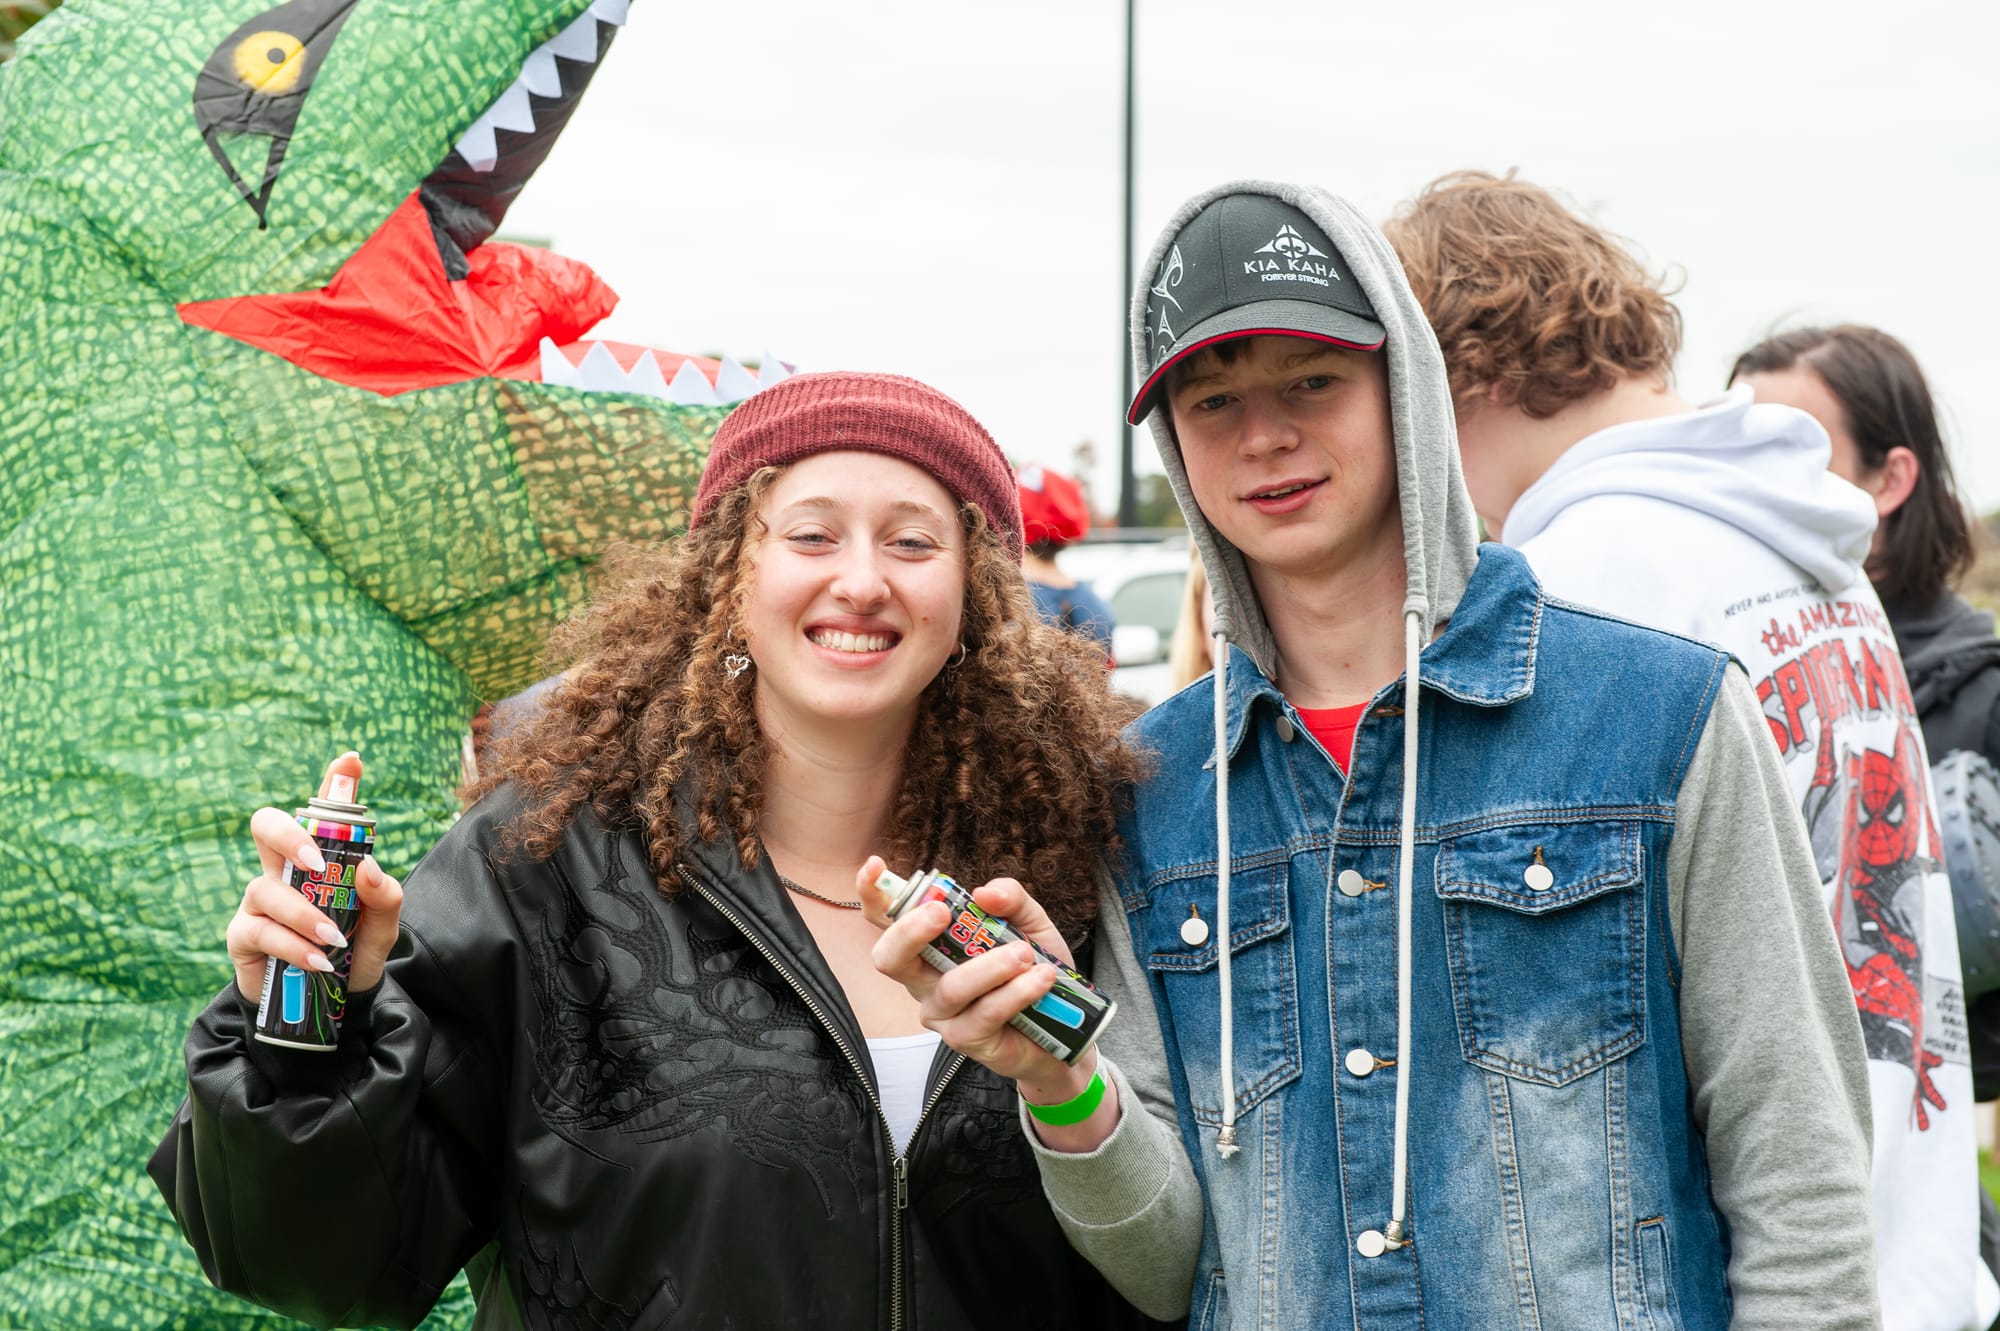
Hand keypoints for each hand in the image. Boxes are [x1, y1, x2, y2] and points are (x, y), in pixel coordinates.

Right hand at [226, 753, 403, 1002]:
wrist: (333, 1006)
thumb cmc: (355, 954)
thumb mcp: (382, 927)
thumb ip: (384, 897)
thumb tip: (367, 867)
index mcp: (319, 859)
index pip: (322, 813)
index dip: (335, 783)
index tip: (351, 760)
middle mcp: (283, 871)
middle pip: (264, 826)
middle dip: (287, 834)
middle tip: (317, 860)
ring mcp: (259, 902)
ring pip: (266, 888)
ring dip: (304, 914)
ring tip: (335, 939)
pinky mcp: (243, 936)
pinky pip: (259, 930)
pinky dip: (292, 944)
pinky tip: (318, 960)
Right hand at [861, 856, 1098, 1103]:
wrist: (1068, 1024)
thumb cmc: (1033, 967)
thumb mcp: (1029, 922)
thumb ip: (1010, 899)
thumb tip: (984, 893)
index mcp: (929, 944)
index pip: (887, 919)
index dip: (873, 892)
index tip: (874, 865)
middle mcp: (924, 979)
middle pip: (890, 959)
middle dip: (910, 931)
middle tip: (943, 911)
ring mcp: (941, 1014)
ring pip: (950, 988)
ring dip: (990, 966)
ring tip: (1026, 954)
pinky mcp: (966, 1041)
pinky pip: (984, 1013)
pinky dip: (1016, 992)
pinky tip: (1041, 979)